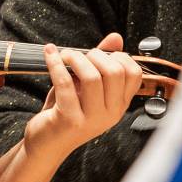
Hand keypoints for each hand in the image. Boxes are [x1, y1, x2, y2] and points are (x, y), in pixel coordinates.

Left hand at [21, 33, 144, 158]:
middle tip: (79, 55)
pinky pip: (65, 83)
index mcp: (119, 105)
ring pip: (92, 77)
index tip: (100, 54)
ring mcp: (92, 119)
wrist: (46, 144)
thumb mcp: (87, 87)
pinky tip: (50, 54)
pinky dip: (55, 63)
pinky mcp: (70, 120)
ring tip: (64, 55)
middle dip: (95, 54)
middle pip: (115, 72)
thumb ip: (102, 62)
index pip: (134, 74)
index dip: (119, 57)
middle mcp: (111, 113)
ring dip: (75, 58)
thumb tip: (116, 37)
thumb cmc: (66, 111)